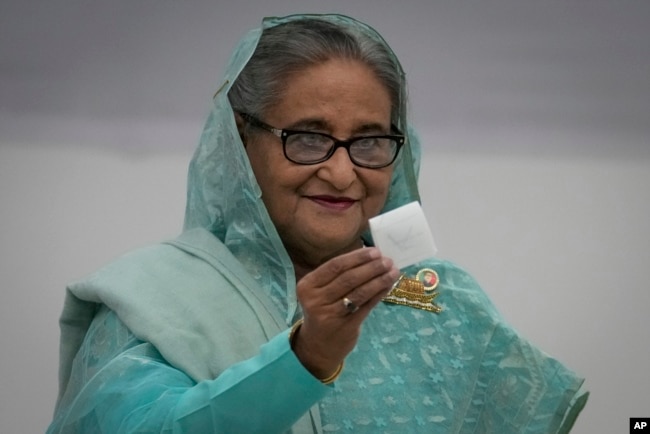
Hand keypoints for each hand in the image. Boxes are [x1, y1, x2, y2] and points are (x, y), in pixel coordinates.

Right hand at [292, 247, 398, 378]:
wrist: (317, 346)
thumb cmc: (322, 310)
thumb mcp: (320, 292)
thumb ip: (338, 276)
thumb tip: (370, 256)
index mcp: (307, 286)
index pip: (335, 266)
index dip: (357, 257)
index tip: (375, 251)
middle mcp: (316, 300)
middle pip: (348, 278)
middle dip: (371, 267)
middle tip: (387, 260)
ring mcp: (330, 315)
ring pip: (359, 292)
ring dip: (379, 280)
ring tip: (393, 271)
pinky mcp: (345, 327)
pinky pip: (366, 306)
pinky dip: (379, 294)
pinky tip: (388, 286)